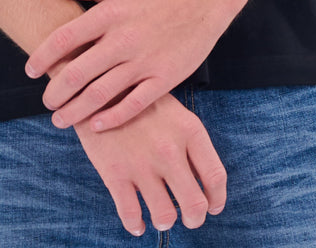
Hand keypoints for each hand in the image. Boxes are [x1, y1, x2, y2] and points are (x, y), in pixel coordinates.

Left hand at [25, 0, 240, 130]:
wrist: (202, 0)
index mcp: (109, 13)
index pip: (64, 39)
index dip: (42, 57)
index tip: (30, 71)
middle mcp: (123, 39)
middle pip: (78, 73)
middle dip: (55, 92)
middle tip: (46, 101)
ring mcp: (144, 61)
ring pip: (101, 94)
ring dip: (76, 111)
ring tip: (61, 118)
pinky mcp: (164, 78)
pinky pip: (133, 105)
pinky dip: (111, 118)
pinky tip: (96, 125)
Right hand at [74, 93, 226, 235]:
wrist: (98, 88)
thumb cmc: (141, 101)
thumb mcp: (174, 112)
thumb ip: (190, 143)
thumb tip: (204, 182)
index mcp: (188, 130)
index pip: (215, 176)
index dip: (217, 199)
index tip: (212, 206)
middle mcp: (169, 149)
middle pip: (195, 204)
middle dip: (194, 219)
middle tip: (189, 219)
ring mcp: (142, 163)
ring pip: (165, 216)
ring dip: (165, 222)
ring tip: (162, 216)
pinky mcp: (115, 173)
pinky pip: (131, 216)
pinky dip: (136, 226)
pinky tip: (137, 223)